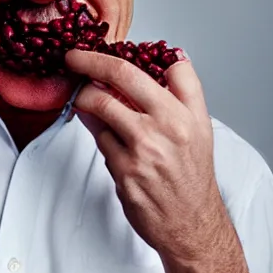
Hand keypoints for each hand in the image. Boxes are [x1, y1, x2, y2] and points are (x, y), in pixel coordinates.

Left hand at [65, 49, 227, 262]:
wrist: (190, 222)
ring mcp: (142, 151)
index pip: (151, 69)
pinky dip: (96, 130)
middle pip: (117, 80)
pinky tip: (101, 130)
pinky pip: (99, 140)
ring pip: (100, 108)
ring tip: (84, 98)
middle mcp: (166, 129)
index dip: (114, 57)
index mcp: (185, 114)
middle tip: (72, 58)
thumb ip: (184, 91)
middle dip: (88, 63)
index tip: (98, 50)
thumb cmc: (191, 174)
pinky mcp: (123, 172)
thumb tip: (163, 58)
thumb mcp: (200, 128)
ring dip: (85, 99)